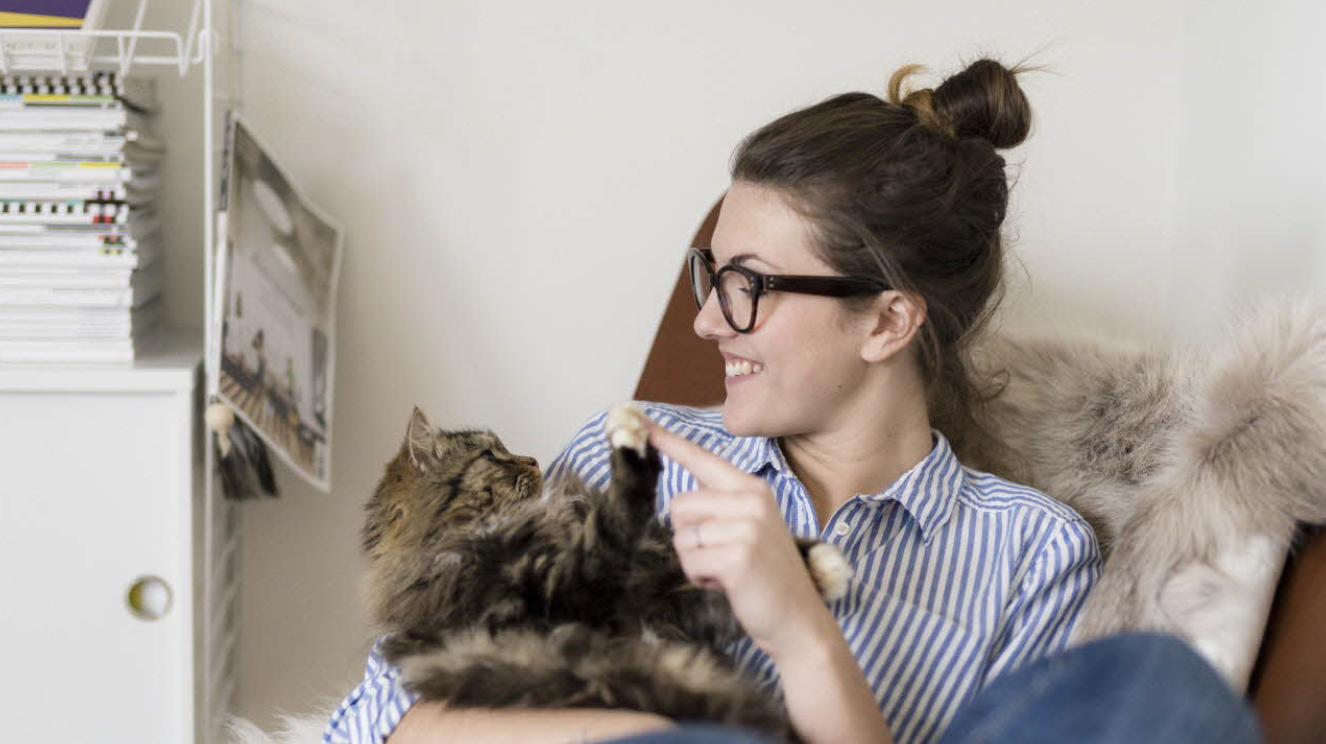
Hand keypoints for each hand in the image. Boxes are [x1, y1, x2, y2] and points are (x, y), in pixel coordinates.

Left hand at [647, 422, 832, 657]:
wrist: (798, 620)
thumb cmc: (767, 575)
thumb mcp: (750, 528)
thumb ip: (720, 505)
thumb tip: (678, 499)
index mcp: (752, 489)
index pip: (702, 459)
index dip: (668, 442)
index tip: (640, 423)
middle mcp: (750, 501)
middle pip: (679, 505)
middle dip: (689, 536)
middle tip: (723, 555)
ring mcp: (746, 527)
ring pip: (681, 536)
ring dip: (695, 560)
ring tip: (727, 570)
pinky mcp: (737, 556)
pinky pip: (690, 562)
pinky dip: (701, 578)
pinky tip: (728, 584)